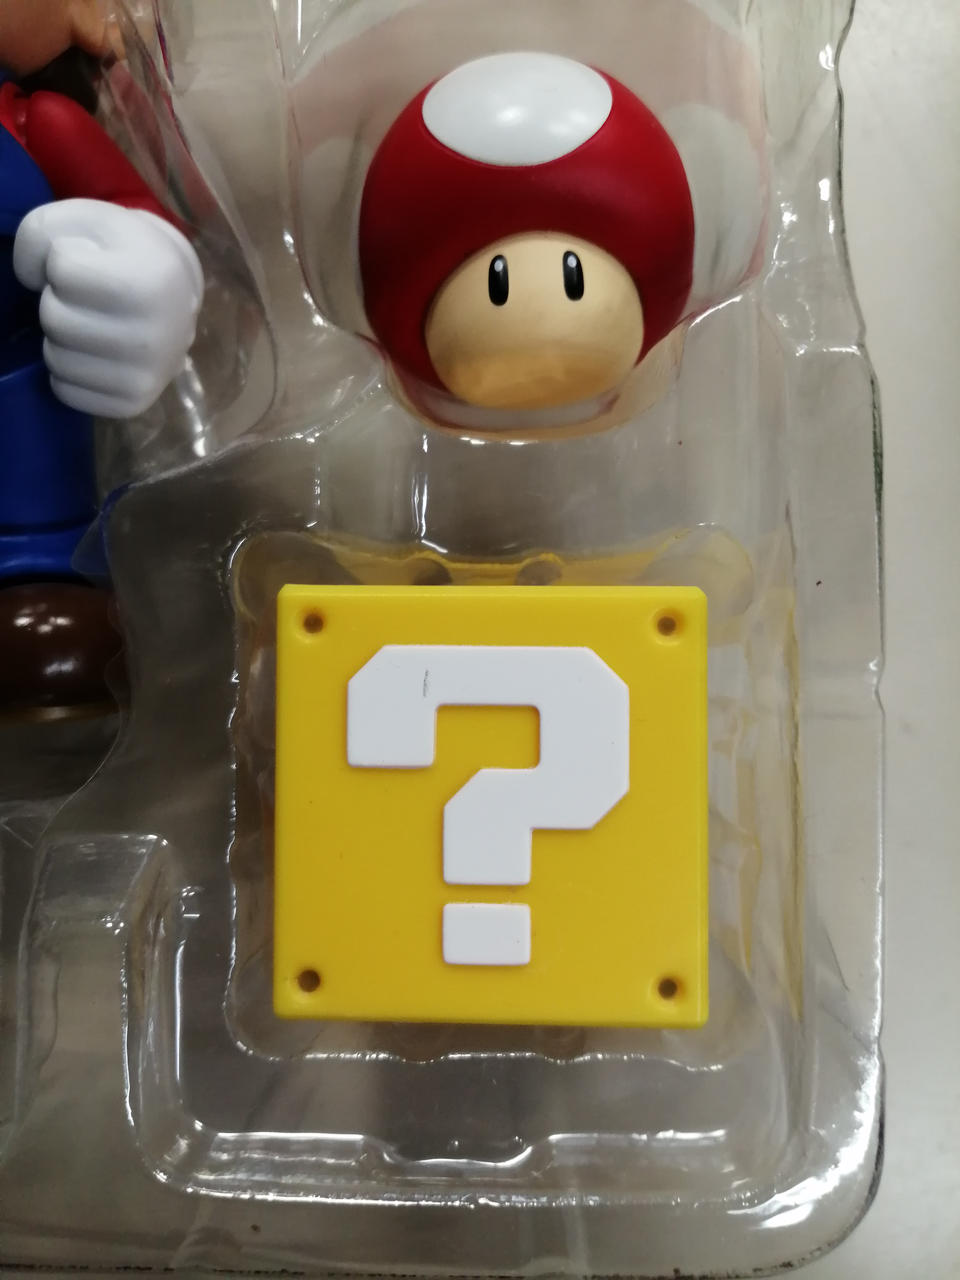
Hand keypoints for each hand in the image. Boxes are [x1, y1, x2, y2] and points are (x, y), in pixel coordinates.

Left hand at [14, 198, 202, 418]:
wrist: (176, 297)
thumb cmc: (127, 255)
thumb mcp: (91, 221)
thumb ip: (43, 229)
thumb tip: (30, 279)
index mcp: (151, 283)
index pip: (61, 269)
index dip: (63, 260)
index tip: (90, 265)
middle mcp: (153, 338)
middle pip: (54, 318)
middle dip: (59, 301)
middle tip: (86, 299)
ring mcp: (145, 379)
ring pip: (54, 358)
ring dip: (60, 337)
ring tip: (88, 324)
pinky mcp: (131, 405)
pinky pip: (64, 391)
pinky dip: (67, 370)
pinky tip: (92, 353)